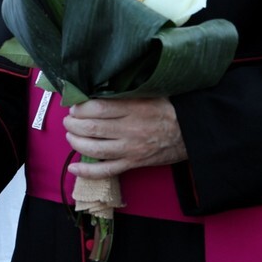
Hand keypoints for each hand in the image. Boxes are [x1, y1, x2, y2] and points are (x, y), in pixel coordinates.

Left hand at [64, 96, 186, 180]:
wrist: (192, 133)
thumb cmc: (169, 109)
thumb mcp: (149, 93)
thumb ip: (126, 92)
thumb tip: (98, 90)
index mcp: (134, 108)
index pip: (98, 107)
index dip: (80, 107)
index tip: (75, 105)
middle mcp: (130, 129)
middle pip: (91, 128)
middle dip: (73, 124)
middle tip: (68, 120)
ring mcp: (130, 149)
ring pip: (94, 149)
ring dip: (75, 142)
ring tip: (70, 135)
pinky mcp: (133, 163)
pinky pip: (106, 171)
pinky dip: (87, 172)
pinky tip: (73, 168)